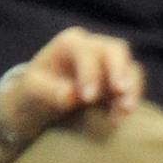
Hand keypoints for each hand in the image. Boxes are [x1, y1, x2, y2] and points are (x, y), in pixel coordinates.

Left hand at [0, 26, 144, 138]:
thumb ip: (48, 91)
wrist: (40, 106)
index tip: (87, 98)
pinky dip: (130, 101)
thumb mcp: (31, 92)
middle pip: (115, 51)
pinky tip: (120, 118)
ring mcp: (108, 66)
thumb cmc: (33, 94)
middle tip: (119, 94)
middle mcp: (92, 49)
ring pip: (130, 68)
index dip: (90, 72)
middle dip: (119, 72)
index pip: (87, 52)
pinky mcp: (117, 85)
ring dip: (131, 90)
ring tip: (125, 111)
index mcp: (70, 44)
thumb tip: (70, 96)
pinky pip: (132, 88)